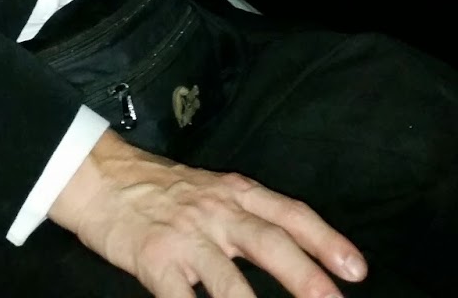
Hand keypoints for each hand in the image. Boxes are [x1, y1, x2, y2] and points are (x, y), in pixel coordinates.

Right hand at [50, 130, 365, 297]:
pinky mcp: (156, 261)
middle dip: (305, 276)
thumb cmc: (161, 189)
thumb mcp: (211, 190)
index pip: (290, 213)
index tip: (356, 268)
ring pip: (228, 279)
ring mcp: (186, 237)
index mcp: (235, 192)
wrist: (101, 178)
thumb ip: (245, 215)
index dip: (325, 240)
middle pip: (269, 242)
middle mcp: (217, 212)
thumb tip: (290, 248)